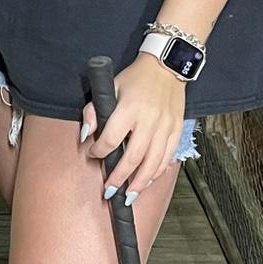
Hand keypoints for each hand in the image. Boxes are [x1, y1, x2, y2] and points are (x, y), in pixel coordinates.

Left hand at [81, 56, 184, 202]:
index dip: (99, 151)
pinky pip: (167, 158)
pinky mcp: (176, 130)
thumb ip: (94, 111)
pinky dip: (157, 173)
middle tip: (109, 191)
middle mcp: (149, 121)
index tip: (93, 154)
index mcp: (130, 109)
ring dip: (139, 183)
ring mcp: (165, 127)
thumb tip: (86, 134)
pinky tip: (146, 182)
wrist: (166, 67)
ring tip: (128, 196)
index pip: (112, 139)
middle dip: (119, 177)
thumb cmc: (136, 78)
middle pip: (133, 157)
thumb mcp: (110, 87)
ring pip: (152, 163)